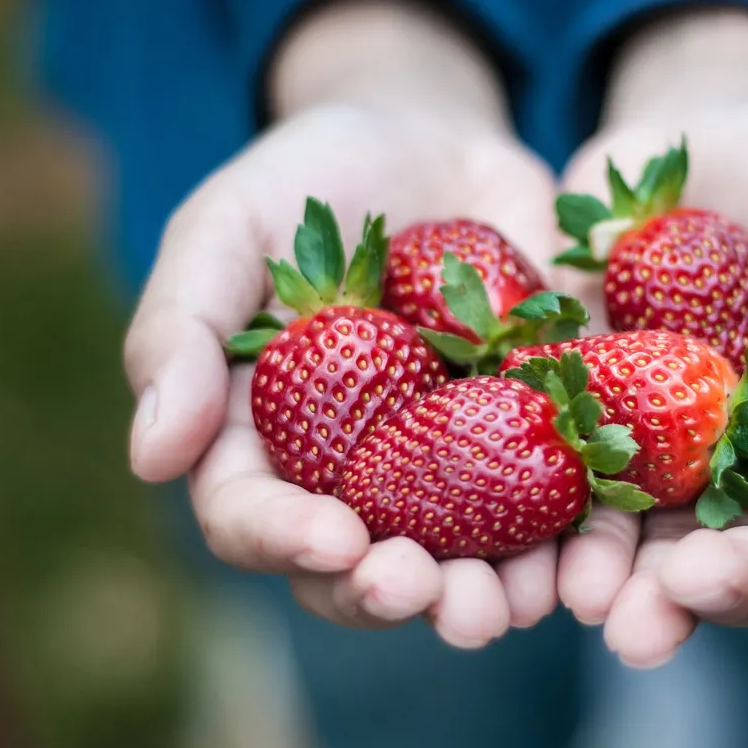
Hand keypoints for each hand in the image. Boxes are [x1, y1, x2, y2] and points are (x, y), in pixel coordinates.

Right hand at [123, 0, 560, 647]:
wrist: (430, 141)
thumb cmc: (307, 183)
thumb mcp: (225, 230)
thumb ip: (179, 332)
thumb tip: (151, 458)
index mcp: (264, 442)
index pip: (253, 518)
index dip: (287, 541)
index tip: (338, 540)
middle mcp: (352, 476)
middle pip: (361, 568)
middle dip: (396, 594)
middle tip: (439, 598)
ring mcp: (446, 465)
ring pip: (461, 561)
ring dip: (491, 597)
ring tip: (524, 605)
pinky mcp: (531, 437)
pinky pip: (556, 507)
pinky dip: (577, 541)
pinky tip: (595, 558)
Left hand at [551, 10, 747, 667]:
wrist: (718, 132)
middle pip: (747, 557)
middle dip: (715, 590)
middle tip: (676, 602)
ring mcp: (668, 447)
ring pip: (646, 539)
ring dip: (618, 580)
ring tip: (587, 600)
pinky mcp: (586, 406)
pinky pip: (564, 465)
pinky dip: (544, 504)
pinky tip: (519, 531)